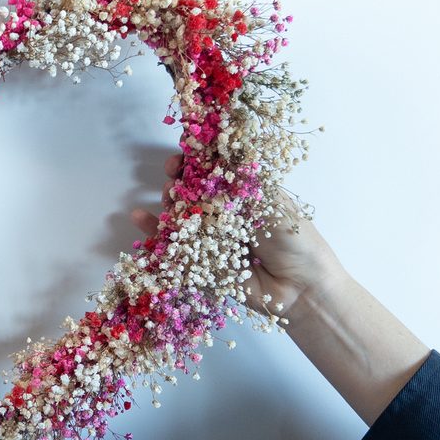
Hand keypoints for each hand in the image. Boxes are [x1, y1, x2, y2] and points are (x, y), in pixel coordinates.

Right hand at [129, 153, 346, 317]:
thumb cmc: (295, 241)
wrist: (300, 287)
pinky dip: (153, 231)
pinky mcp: (201, 263)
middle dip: (180, 180)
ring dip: (168, 202)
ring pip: (181, 216)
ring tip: (167, 197)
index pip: (216, 172)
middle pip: (194, 192)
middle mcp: (227, 215)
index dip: (199, 160)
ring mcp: (212, 239)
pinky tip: (139, 217)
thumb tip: (212, 159)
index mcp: (246, 195)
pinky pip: (173, 246)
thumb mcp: (271, 202)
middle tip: (173, 175)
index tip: (186, 152)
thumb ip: (240, 183)